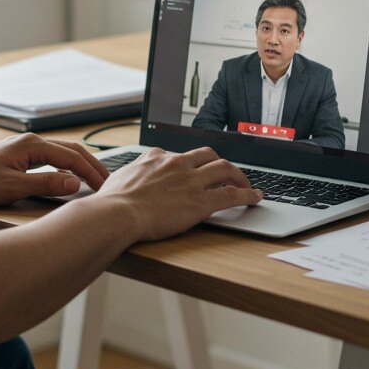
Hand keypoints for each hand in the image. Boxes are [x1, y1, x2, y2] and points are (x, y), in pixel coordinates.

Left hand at [0, 134, 110, 206]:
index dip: (91, 173)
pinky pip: (53, 158)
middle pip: (72, 150)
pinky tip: (72, 179)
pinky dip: (68, 167)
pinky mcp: (22, 155)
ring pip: (64, 153)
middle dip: (92, 166)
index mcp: (32, 145)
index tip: (105, 187)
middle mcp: (32, 142)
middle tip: (109, 184)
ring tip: (97, 181)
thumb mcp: (12, 187)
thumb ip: (45, 185)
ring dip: (82, 166)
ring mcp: (27, 147)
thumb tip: (74, 184)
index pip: (72, 157)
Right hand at [90, 147, 261, 241]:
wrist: (118, 214)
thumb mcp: (118, 178)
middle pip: (208, 155)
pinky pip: (231, 194)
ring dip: (238, 176)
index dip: (189, 163)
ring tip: (245, 185)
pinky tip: (255, 198)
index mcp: (157, 159)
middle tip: (226, 174)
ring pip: (225, 169)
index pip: (178, 155)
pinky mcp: (201, 201)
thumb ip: (130, 173)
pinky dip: (247, 195)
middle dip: (219, 163)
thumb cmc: (112, 202)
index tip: (193, 169)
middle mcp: (177, 164)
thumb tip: (126, 175)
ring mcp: (191, 181)